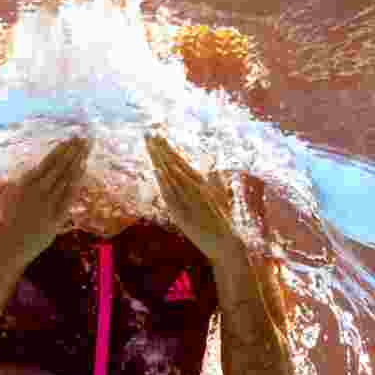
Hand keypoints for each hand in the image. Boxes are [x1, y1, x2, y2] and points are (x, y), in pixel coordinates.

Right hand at [0, 136, 91, 264]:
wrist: (12, 244)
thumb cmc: (13, 220)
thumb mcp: (15, 195)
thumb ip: (27, 181)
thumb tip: (36, 168)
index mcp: (28, 182)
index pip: (48, 162)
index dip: (62, 149)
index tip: (71, 138)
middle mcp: (38, 189)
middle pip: (60, 165)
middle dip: (73, 150)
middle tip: (84, 137)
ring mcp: (48, 202)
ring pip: (66, 176)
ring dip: (77, 160)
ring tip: (86, 148)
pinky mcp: (56, 215)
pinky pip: (69, 195)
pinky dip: (76, 181)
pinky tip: (83, 168)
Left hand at [145, 134, 234, 261]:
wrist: (225, 242)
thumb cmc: (222, 218)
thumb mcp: (218, 193)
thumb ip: (213, 176)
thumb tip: (209, 162)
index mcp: (201, 181)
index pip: (180, 160)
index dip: (168, 147)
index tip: (158, 134)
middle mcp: (195, 186)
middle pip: (173, 163)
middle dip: (160, 148)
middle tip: (148, 132)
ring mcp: (189, 198)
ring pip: (170, 175)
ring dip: (159, 159)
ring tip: (149, 144)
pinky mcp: (184, 211)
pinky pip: (171, 194)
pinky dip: (164, 181)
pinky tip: (157, 169)